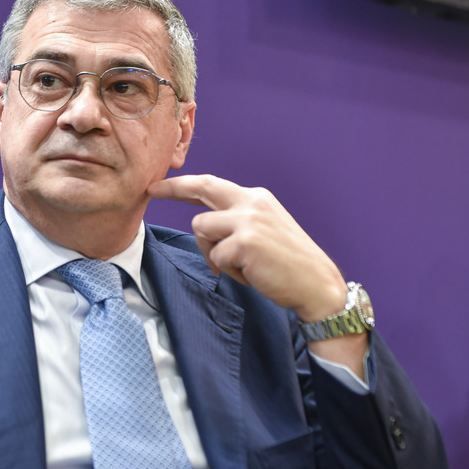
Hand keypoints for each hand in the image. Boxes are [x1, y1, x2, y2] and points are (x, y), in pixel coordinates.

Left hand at [149, 175, 366, 376]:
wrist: (316, 283)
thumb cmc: (288, 262)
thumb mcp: (264, 228)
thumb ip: (236, 220)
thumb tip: (204, 223)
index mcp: (256, 198)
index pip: (212, 184)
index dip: (183, 184)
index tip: (159, 185)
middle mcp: (251, 203)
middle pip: (201, 187)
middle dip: (173, 187)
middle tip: (152, 190)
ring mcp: (247, 221)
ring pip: (201, 229)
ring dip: (212, 252)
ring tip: (240, 265)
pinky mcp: (244, 243)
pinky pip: (215, 257)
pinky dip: (228, 271)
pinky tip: (251, 274)